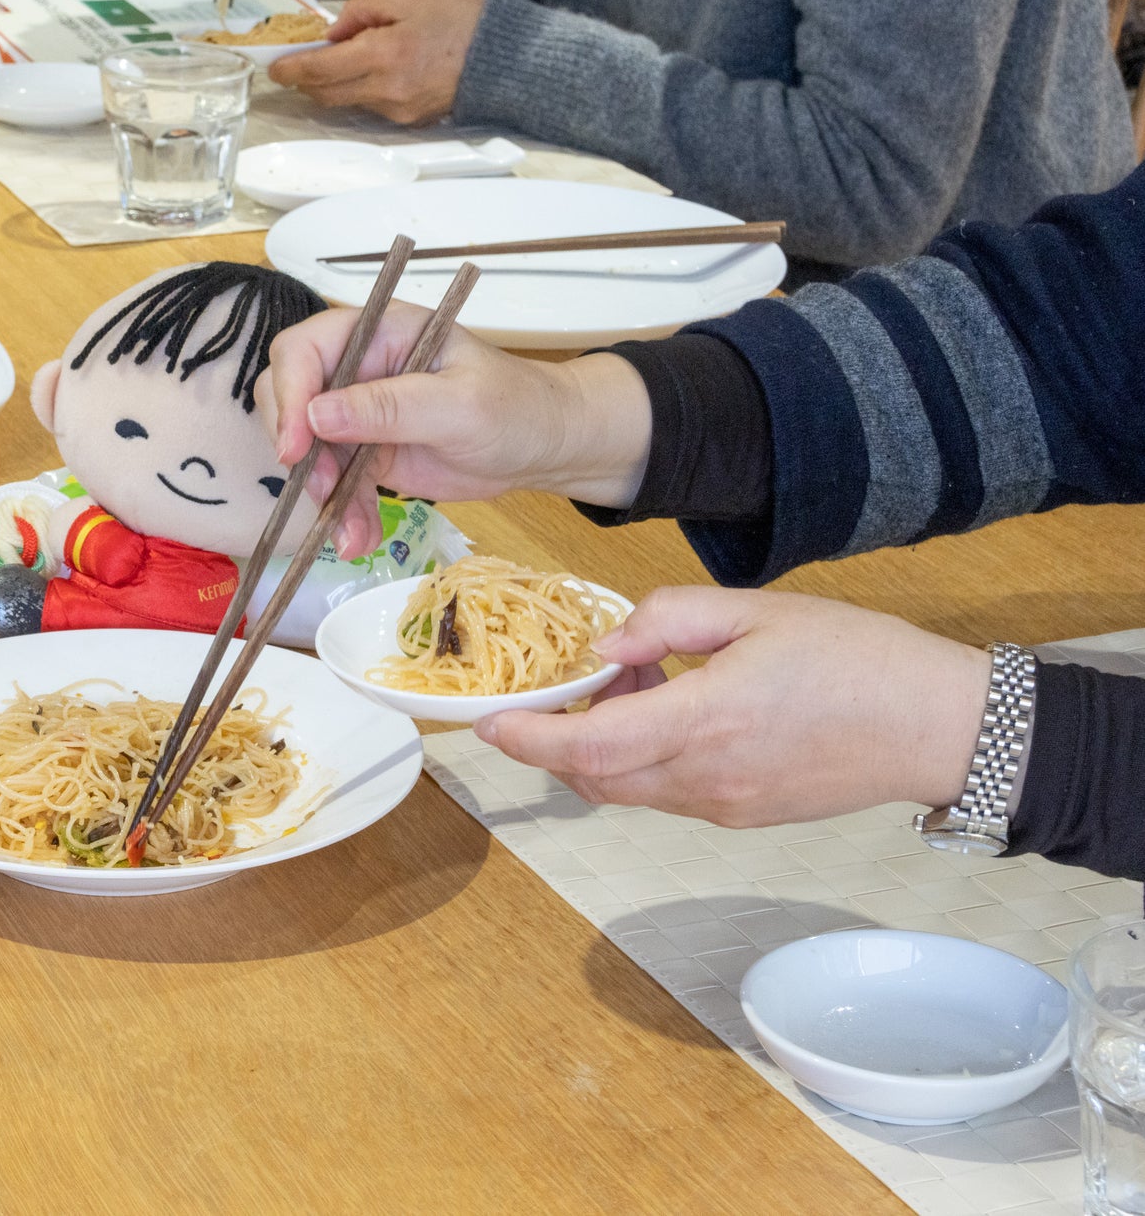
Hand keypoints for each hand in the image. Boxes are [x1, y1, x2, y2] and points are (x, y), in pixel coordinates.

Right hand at [256, 302, 652, 557]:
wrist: (545, 447)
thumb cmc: (516, 407)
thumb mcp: (459, 405)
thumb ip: (389, 406)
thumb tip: (316, 414)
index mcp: (380, 331)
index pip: (304, 349)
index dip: (289, 394)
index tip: (296, 448)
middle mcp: (359, 366)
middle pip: (290, 398)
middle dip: (301, 450)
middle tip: (323, 490)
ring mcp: (359, 411)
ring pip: (309, 451)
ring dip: (323, 496)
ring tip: (353, 534)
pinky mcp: (366, 451)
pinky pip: (335, 483)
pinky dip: (343, 514)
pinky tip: (361, 540)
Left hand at [267, 0, 485, 124]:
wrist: (501, 58)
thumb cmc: (458, 23)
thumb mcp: (404, 1)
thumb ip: (360, 12)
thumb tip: (331, 33)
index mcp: (382, 55)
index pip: (319, 71)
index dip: (291, 71)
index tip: (276, 68)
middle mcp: (386, 90)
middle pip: (325, 95)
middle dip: (307, 81)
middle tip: (301, 64)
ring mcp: (397, 112)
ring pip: (348, 102)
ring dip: (339, 84)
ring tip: (352, 58)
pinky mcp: (408, 123)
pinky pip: (372, 108)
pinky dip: (364, 91)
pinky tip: (380, 72)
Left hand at [484, 588, 991, 826]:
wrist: (937, 727)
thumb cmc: (857, 659)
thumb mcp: (756, 610)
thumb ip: (667, 619)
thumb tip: (607, 647)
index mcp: (705, 720)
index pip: (589, 746)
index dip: (529, 739)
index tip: (487, 723)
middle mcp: (706, 778)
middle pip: (592, 777)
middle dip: (559, 737)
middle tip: (581, 683)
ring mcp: (724, 806)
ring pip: (625, 789)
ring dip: (604, 746)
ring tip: (645, 685)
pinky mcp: (741, 816)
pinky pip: (665, 794)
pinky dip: (643, 759)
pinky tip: (676, 712)